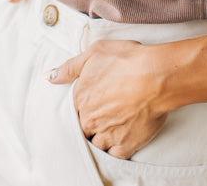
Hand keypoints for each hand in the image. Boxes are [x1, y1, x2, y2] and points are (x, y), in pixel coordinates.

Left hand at [46, 37, 172, 158]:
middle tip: (107, 111)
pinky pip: (114, 155)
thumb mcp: (96, 52)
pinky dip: (116, 148)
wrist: (156, 76)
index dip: (86, 103)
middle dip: (93, 121)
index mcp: (81, 98)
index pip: (75, 108)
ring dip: (102, 136)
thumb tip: (50, 77)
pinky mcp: (124, 146)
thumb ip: (71, 67)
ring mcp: (107, 135)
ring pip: (97, 143)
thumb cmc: (128, 60)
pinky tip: (122, 137)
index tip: (96, 99)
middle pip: (84, 126)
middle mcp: (90, 120)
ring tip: (115, 125)